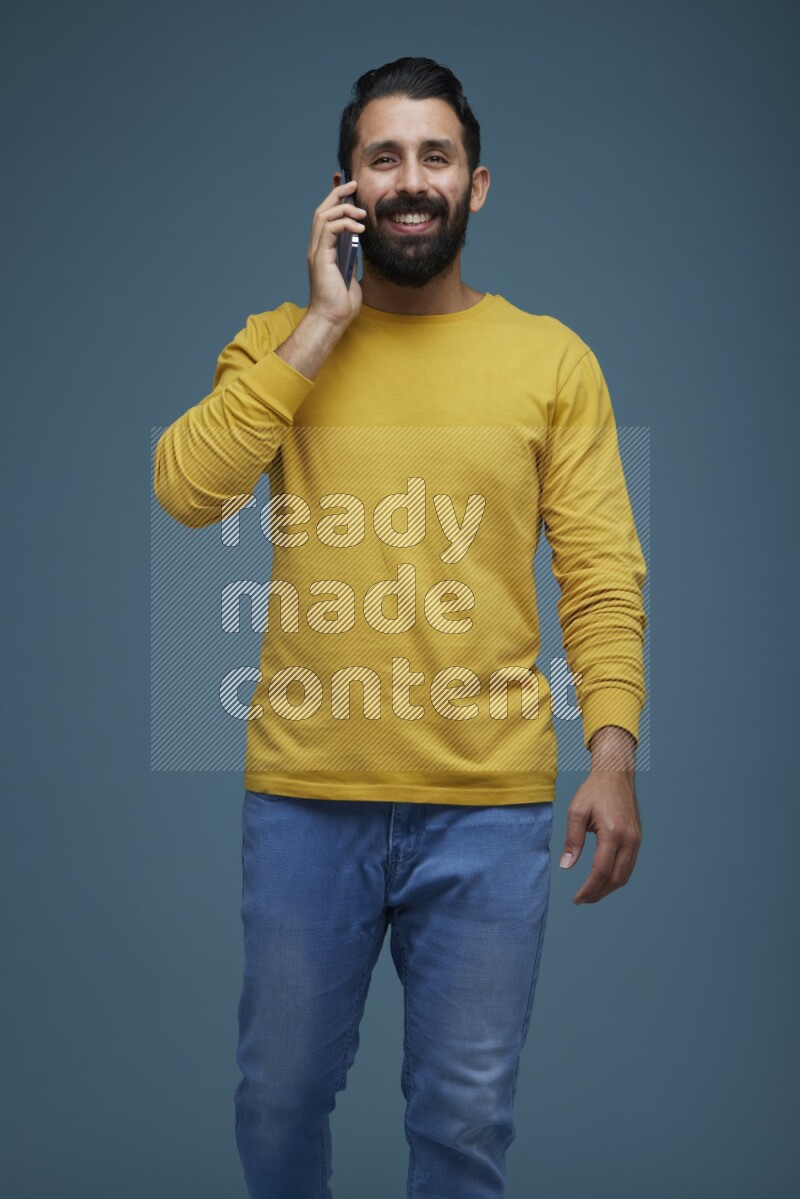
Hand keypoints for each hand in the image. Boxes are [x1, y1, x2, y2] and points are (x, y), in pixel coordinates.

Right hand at [305, 175, 365, 329]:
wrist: (332, 319)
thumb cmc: (341, 303)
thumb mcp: (351, 274)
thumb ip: (352, 258)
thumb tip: (360, 246)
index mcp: (323, 250)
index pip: (326, 217)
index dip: (334, 197)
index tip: (347, 185)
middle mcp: (317, 247)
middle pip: (322, 210)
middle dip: (337, 193)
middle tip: (354, 183)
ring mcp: (316, 252)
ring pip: (323, 216)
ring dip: (343, 207)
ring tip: (361, 211)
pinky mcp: (320, 257)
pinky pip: (330, 230)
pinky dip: (345, 223)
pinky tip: (360, 228)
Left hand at [559, 767, 641, 904]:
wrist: (616, 775)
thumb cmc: (594, 790)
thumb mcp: (577, 812)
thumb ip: (573, 840)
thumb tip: (566, 866)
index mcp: (613, 832)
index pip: (601, 870)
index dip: (589, 888)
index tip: (576, 899)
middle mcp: (629, 839)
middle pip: (616, 878)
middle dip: (599, 893)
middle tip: (582, 899)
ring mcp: (636, 840)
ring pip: (625, 875)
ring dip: (608, 888)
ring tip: (591, 893)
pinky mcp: (637, 839)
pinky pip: (629, 865)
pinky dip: (616, 877)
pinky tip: (603, 878)